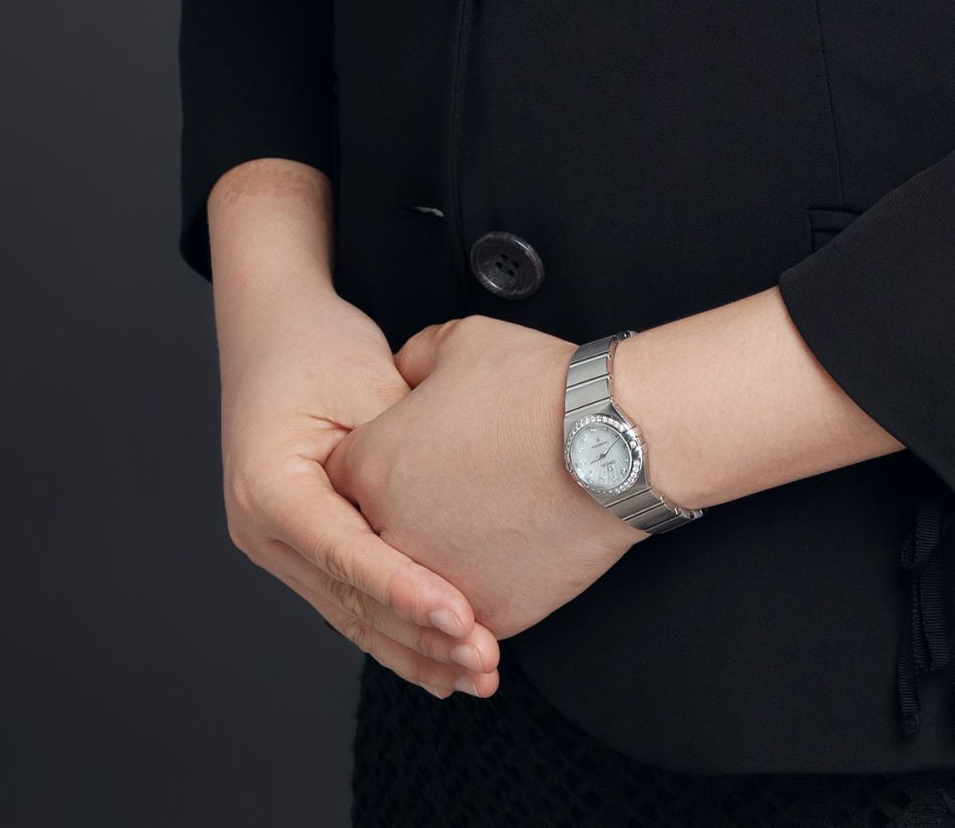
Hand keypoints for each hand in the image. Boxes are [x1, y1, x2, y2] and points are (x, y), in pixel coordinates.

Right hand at [216, 274, 502, 698]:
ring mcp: (275, 544)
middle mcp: (261, 527)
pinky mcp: (300, 548)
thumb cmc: (317, 344)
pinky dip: (398, 626)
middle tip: (482, 660)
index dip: (405, 589)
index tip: (460, 616)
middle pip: (347, 599)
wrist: (274, 326)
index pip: (344, 553)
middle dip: (417, 636)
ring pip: (350, 614)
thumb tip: (450, 512)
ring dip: (412, 647)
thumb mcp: (365, 385)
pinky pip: (352, 598)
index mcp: (267, 485)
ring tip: (475, 671)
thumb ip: (400, 451)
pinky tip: (442, 657)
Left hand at [326, 314, 645, 643]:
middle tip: (438, 486)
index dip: (371, 454)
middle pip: (372, 532)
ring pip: (419, 578)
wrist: (613, 442)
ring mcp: (439, 583)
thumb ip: (413, 362)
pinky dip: (484, 584)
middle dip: (396, 510)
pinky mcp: (491, 612)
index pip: (340, 473)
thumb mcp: (458, 342)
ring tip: (474, 527)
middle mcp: (390, 534)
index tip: (400, 448)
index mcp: (371, 466)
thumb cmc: (537, 388)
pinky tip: (505, 556)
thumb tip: (409, 377)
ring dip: (436, 558)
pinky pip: (471, 605)